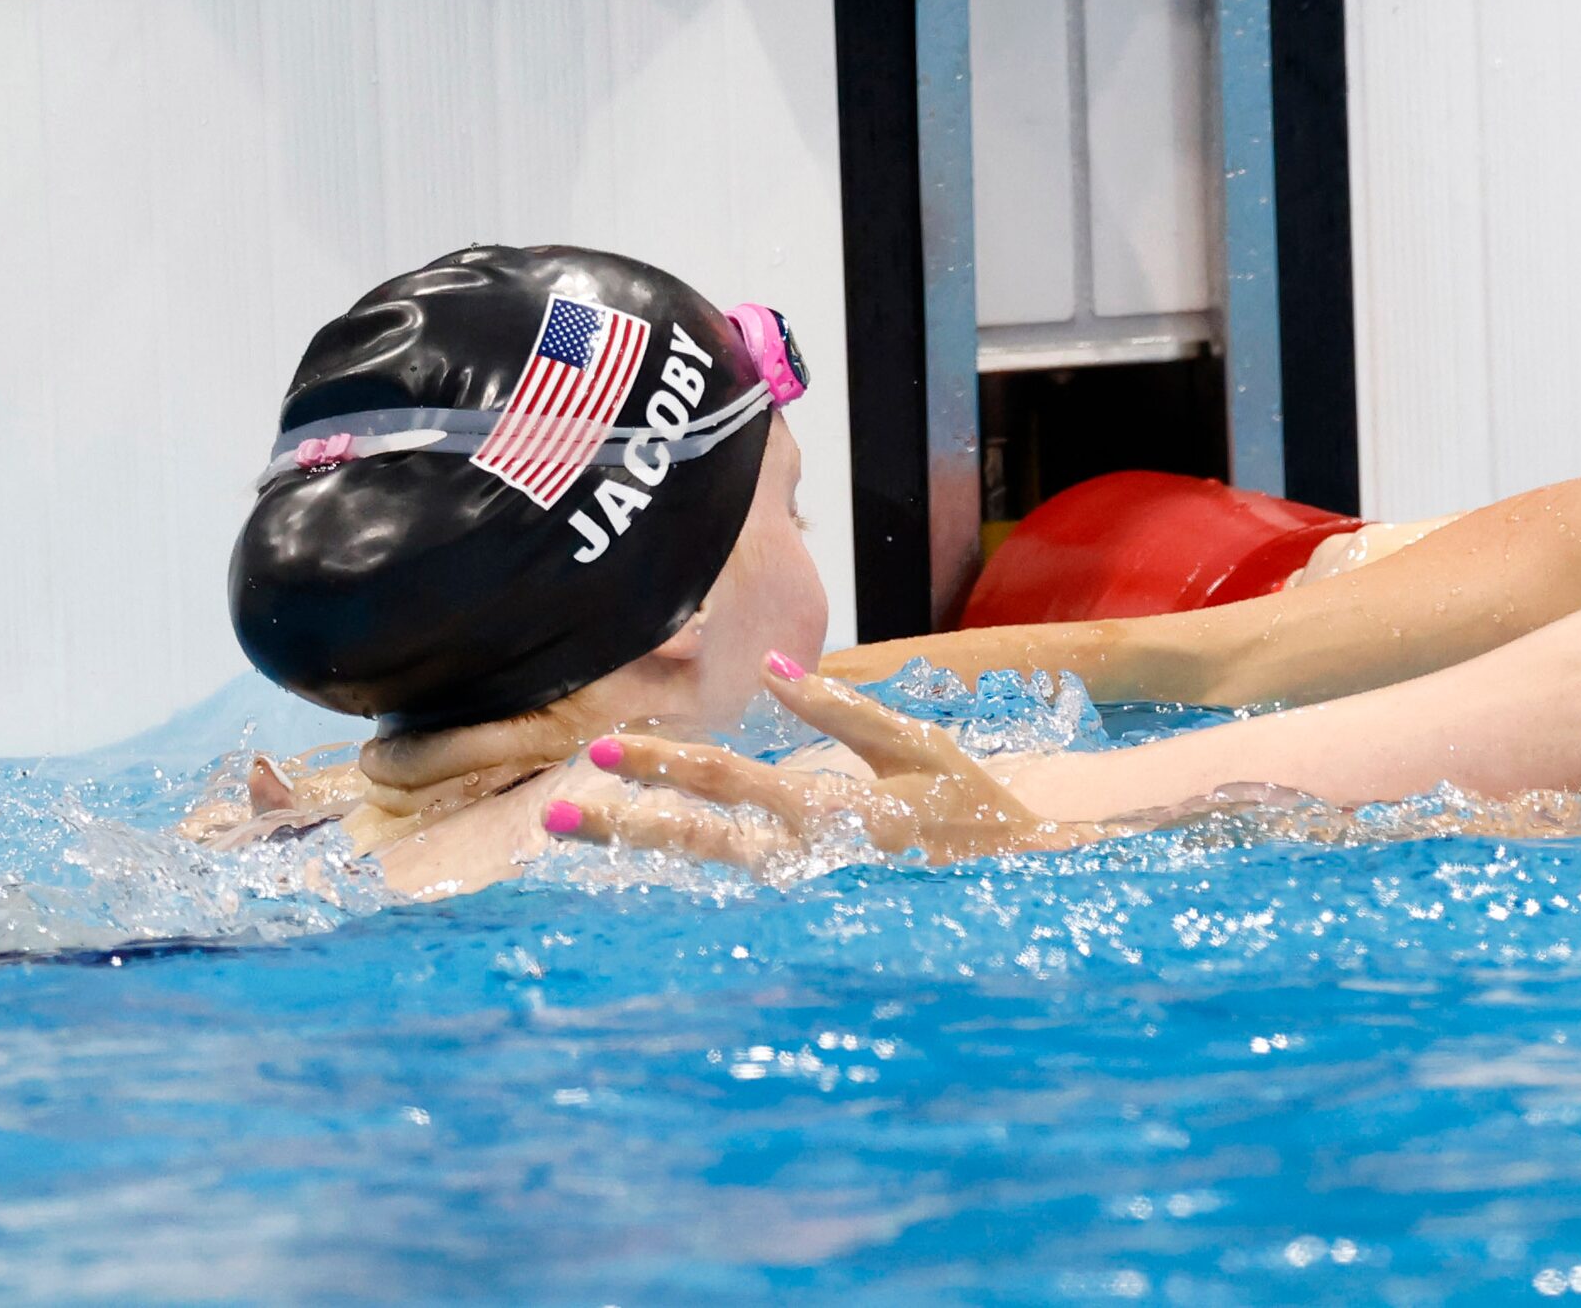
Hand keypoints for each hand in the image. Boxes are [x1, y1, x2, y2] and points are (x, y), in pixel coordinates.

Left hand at [542, 656, 1052, 870]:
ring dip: (646, 853)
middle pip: (700, 838)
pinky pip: (740, 891)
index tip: (602, 747)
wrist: (1024, 887)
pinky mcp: (818, 911)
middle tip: (556, 815)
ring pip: (711, 873)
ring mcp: (811, 895)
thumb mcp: (915, 745)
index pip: (726, 781)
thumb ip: (839, 709)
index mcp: (831, 807)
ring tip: (585, 836)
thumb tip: (768, 669)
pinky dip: (689, 879)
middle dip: (627, 824)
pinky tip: (646, 864)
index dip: (661, 761)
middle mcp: (809, 858)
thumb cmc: (972, 805)